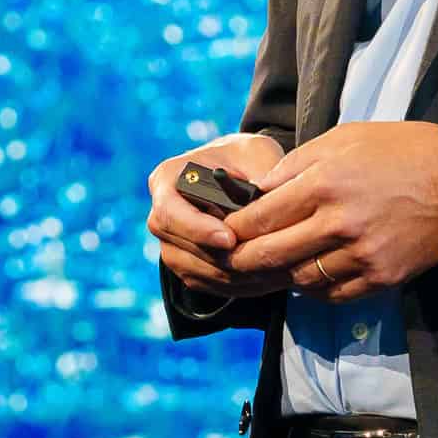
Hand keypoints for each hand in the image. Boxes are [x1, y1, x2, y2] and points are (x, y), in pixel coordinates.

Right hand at [146, 132, 288, 299]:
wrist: (243, 175)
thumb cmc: (247, 158)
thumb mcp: (257, 153)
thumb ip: (261, 174)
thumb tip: (266, 199)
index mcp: (167, 178)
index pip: (169, 212)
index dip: (198, 229)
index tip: (231, 239)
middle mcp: (162, 215)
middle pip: (182, 249)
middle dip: (223, 257)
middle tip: (263, 260)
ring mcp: (171, 245)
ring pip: (198, 271)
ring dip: (235, 274)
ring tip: (275, 270)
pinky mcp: (188, 267)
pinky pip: (210, 284)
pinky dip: (240, 284)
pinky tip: (270, 276)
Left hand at [222, 120, 437, 304]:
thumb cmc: (396, 151)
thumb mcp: (342, 138)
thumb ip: (296, 165)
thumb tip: (258, 191)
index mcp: (325, 183)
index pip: (262, 216)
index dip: (235, 228)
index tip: (222, 232)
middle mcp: (340, 222)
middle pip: (273, 253)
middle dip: (244, 259)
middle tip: (229, 260)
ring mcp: (362, 254)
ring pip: (300, 279)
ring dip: (279, 275)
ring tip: (267, 269)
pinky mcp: (382, 277)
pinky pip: (333, 294)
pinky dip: (313, 288)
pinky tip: (307, 276)